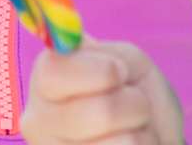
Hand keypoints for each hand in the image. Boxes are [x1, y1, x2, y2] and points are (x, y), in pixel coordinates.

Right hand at [19, 41, 186, 144]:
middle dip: (135, 105)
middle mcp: (39, 123)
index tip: (119, 72)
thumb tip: (105, 65)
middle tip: (133, 106)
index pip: (56, 73)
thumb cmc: (134, 94)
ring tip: (132, 131)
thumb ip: (114, 57)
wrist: (152, 136)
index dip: (102, 71)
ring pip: (125, 142)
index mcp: (44, 83)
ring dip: (143, 134)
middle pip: (101, 112)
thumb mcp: (130, 62)